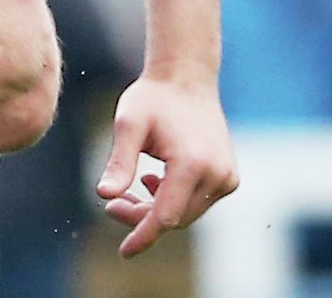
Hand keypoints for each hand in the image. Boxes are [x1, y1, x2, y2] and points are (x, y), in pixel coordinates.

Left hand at [96, 71, 238, 256]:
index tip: (124, 252)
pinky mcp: (228, 177)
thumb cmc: (152, 99)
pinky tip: (153, 179)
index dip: (142, 234)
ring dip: (156, 209)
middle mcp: (217, 175)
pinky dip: (173, 199)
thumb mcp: (127, 124)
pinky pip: (197, 201)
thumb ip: (119, 161)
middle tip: (111, 204)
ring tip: (132, 186)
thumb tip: (103, 194)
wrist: (186, 79)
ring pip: (187, 213)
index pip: (166, 216)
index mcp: (192, 164)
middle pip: (175, 217)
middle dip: (141, 217)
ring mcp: (227, 177)